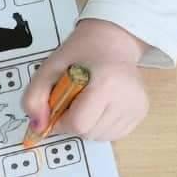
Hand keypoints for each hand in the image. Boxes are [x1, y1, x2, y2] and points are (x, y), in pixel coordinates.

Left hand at [23, 19, 148, 141]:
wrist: (113, 39)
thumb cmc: (82, 51)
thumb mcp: (50, 67)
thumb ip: (34, 96)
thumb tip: (37, 127)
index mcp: (106, 84)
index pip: (79, 124)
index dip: (62, 121)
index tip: (60, 106)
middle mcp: (126, 98)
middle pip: (89, 133)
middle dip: (74, 122)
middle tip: (75, 99)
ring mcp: (136, 107)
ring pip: (100, 137)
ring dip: (88, 126)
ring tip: (89, 101)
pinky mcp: (141, 112)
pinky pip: (113, 134)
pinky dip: (101, 126)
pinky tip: (101, 106)